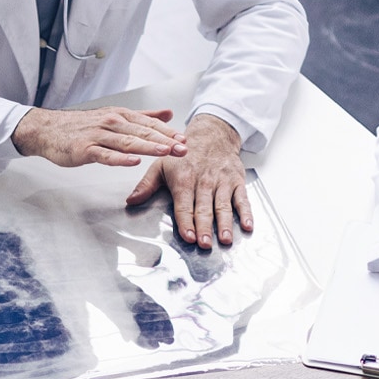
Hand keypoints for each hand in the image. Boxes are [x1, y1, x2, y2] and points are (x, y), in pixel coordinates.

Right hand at [13, 105, 185, 167]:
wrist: (47, 129)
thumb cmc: (81, 126)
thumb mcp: (115, 116)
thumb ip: (143, 116)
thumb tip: (168, 114)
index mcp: (120, 116)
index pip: (149, 124)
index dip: (168, 132)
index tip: (185, 140)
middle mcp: (111, 123)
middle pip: (142, 132)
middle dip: (165, 140)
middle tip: (183, 148)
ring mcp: (98, 136)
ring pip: (127, 142)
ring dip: (148, 146)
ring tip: (165, 152)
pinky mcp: (85, 149)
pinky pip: (105, 154)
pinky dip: (120, 158)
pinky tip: (133, 161)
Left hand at [126, 112, 251, 249]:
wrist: (212, 134)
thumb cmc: (186, 154)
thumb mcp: (161, 164)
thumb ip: (146, 185)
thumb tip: (131, 200)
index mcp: (184, 180)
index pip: (184, 205)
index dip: (186, 222)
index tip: (188, 236)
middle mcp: (204, 182)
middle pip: (204, 208)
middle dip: (205, 227)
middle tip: (205, 244)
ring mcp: (222, 182)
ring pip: (223, 205)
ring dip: (225, 223)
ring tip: (226, 239)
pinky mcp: (237, 181)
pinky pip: (243, 198)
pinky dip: (247, 212)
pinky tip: (247, 225)